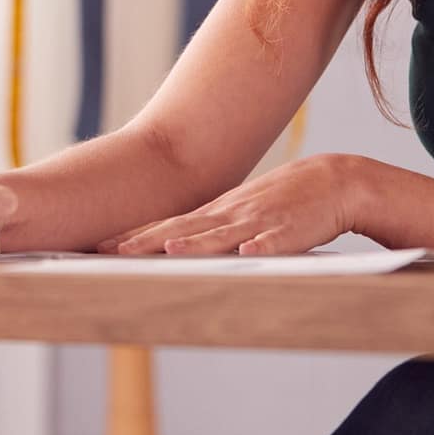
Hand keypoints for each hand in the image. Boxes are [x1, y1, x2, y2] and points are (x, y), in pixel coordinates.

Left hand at [101, 153, 371, 256]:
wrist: (332, 180)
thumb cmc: (281, 201)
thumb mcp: (238, 211)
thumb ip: (208, 227)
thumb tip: (171, 242)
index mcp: (216, 212)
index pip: (167, 225)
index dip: (134, 236)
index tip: (100, 246)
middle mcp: (231, 214)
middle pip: (184, 229)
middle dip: (148, 240)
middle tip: (114, 251)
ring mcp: (260, 220)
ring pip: (224, 233)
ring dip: (198, 242)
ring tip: (170, 249)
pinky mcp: (292, 229)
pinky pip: (276, 239)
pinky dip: (263, 246)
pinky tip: (250, 254)